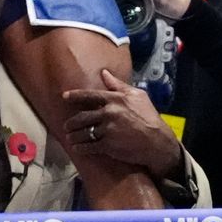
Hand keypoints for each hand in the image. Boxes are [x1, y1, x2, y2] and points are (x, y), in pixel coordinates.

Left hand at [62, 67, 181, 178]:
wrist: (157, 141)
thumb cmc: (149, 116)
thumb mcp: (137, 96)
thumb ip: (118, 85)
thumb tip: (104, 73)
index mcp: (115, 99)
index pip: (89, 95)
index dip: (75, 96)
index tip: (64, 96)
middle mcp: (109, 113)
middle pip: (82, 117)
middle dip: (71, 122)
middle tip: (66, 125)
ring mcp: (107, 130)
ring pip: (83, 132)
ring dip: (74, 136)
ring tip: (69, 137)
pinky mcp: (108, 145)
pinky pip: (89, 146)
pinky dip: (81, 148)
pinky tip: (77, 148)